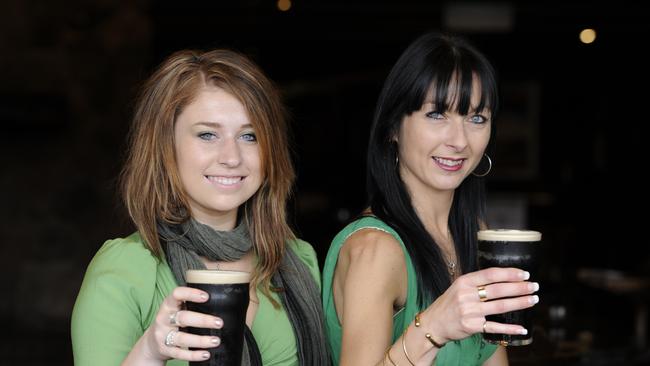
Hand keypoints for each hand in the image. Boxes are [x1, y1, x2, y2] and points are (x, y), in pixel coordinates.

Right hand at [138, 287, 223, 362]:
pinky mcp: (165, 350)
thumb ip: (189, 304)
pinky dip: (194, 355)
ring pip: (182, 338)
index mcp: (168, 305)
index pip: (176, 295)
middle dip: (203, 320)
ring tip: (216, 341)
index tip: (206, 297)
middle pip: (183, 318)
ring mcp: (162, 336)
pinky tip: (206, 354)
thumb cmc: (170, 322)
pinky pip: (180, 354)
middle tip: (219, 323)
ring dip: (201, 340)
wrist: (151, 343)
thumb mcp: (175, 309)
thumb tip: (217, 300)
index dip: (191, 294)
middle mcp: (163, 319)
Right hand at [421, 267, 538, 343]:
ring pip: (500, 306)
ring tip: (533, 300)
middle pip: (498, 289)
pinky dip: (510, 328)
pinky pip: (495, 327)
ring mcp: (469, 311)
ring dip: (519, 303)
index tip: (524, 274)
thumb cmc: (449, 304)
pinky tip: (522, 328)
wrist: (433, 324)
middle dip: (519, 287)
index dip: (509, 273)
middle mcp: (467, 295)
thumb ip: (477, 283)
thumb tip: (503, 279)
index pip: (491, 274)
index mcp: (464, 282)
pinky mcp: (472, 326)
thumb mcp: (458, 287)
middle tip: (534, 286)